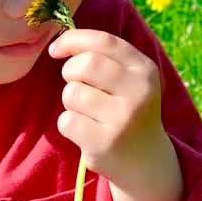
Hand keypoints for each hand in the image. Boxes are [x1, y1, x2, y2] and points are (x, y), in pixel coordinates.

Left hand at [47, 28, 172, 188]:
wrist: (146, 160)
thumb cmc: (126, 109)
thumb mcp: (130, 79)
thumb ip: (104, 57)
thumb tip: (60, 41)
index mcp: (145, 69)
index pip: (103, 42)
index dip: (73, 40)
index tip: (56, 49)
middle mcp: (139, 92)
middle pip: (86, 64)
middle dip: (70, 71)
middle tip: (74, 83)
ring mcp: (123, 119)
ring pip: (72, 93)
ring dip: (70, 101)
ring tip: (87, 112)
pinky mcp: (105, 143)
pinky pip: (67, 121)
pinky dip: (69, 124)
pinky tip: (86, 132)